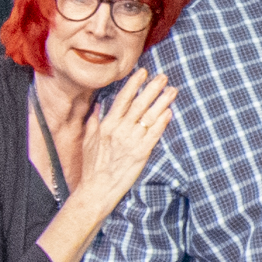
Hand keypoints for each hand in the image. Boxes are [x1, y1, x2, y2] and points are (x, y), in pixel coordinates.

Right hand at [75, 68, 176, 204]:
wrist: (97, 189)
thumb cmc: (92, 167)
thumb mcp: (88, 141)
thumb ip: (93, 121)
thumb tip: (98, 106)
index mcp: (106, 125)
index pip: (122, 99)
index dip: (134, 84)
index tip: (143, 72)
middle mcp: (119, 130)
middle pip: (139, 104)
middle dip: (152, 88)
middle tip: (164, 76)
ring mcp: (131, 141)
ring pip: (149, 117)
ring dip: (162, 102)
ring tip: (172, 90)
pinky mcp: (141, 153)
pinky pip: (154, 134)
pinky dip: (162, 122)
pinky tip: (169, 112)